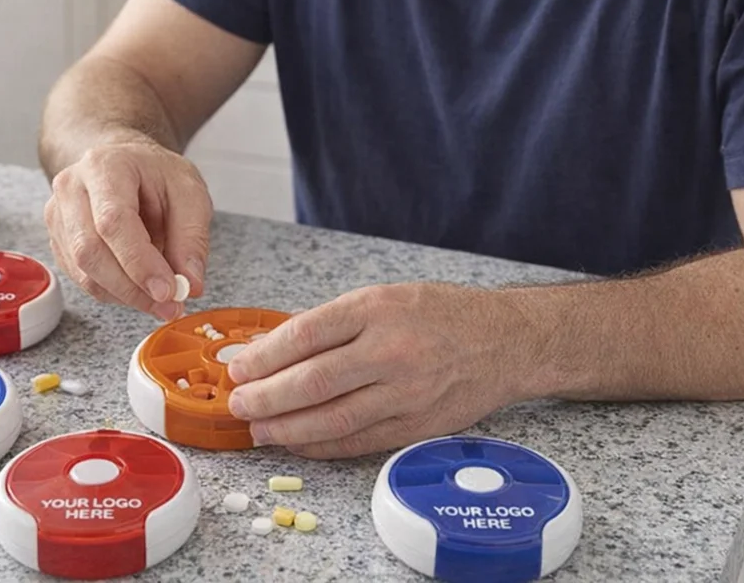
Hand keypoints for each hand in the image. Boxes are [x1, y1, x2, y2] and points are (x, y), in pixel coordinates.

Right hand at [44, 134, 213, 319]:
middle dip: (132, 287)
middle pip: (90, 250)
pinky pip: (81, 279)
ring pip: (83, 271)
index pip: (113, 220)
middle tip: (170, 304)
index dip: (139, 262)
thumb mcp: (190, 193)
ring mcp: (58, 215)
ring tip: (160, 298)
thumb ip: (192, 238)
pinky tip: (138, 286)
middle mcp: (71, 188)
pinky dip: (113, 291)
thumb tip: (190, 284)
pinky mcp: (58, 240)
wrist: (127, 164)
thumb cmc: (156, 174)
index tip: (167, 291)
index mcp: (105, 166)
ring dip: (125, 294)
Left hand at [226, 282, 536, 458]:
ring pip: (332, 419)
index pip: (305, 335)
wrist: (504, 340)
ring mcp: (405, 393)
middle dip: (266, 397)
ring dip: (287, 429)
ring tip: (259, 430)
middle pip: (312, 382)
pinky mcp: (416, 425)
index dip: (265, 356)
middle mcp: (389, 351)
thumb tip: (276, 348)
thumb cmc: (438, 313)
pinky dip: (322, 446)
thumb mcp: (382, 297)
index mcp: (375, 309)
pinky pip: (358, 441)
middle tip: (239, 405)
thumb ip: (332, 323)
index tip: (240, 368)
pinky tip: (298, 443)